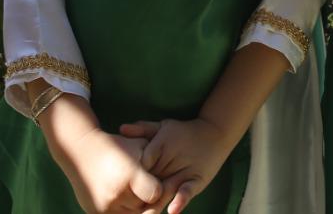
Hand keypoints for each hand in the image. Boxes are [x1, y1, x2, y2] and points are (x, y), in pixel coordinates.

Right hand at [49, 124, 162, 213]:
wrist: (81, 151)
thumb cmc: (116, 146)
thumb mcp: (139, 145)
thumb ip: (157, 159)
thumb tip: (172, 175)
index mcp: (130, 175)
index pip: (156, 194)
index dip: (161, 190)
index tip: (161, 184)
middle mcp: (117, 193)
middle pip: (144, 208)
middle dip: (149, 201)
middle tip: (150, 192)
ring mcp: (104, 205)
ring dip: (136, 208)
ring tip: (136, 194)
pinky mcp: (95, 212)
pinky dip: (122, 210)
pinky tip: (125, 199)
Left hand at [120, 117, 239, 213]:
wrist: (215, 133)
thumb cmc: (183, 132)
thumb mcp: (163, 127)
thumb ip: (143, 129)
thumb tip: (121, 129)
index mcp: (158, 147)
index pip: (137, 166)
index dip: (127, 180)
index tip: (117, 191)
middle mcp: (169, 161)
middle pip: (149, 182)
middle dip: (138, 196)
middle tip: (127, 208)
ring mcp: (183, 172)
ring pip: (165, 191)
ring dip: (155, 205)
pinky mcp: (197, 180)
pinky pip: (187, 191)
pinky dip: (180, 200)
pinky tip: (172, 210)